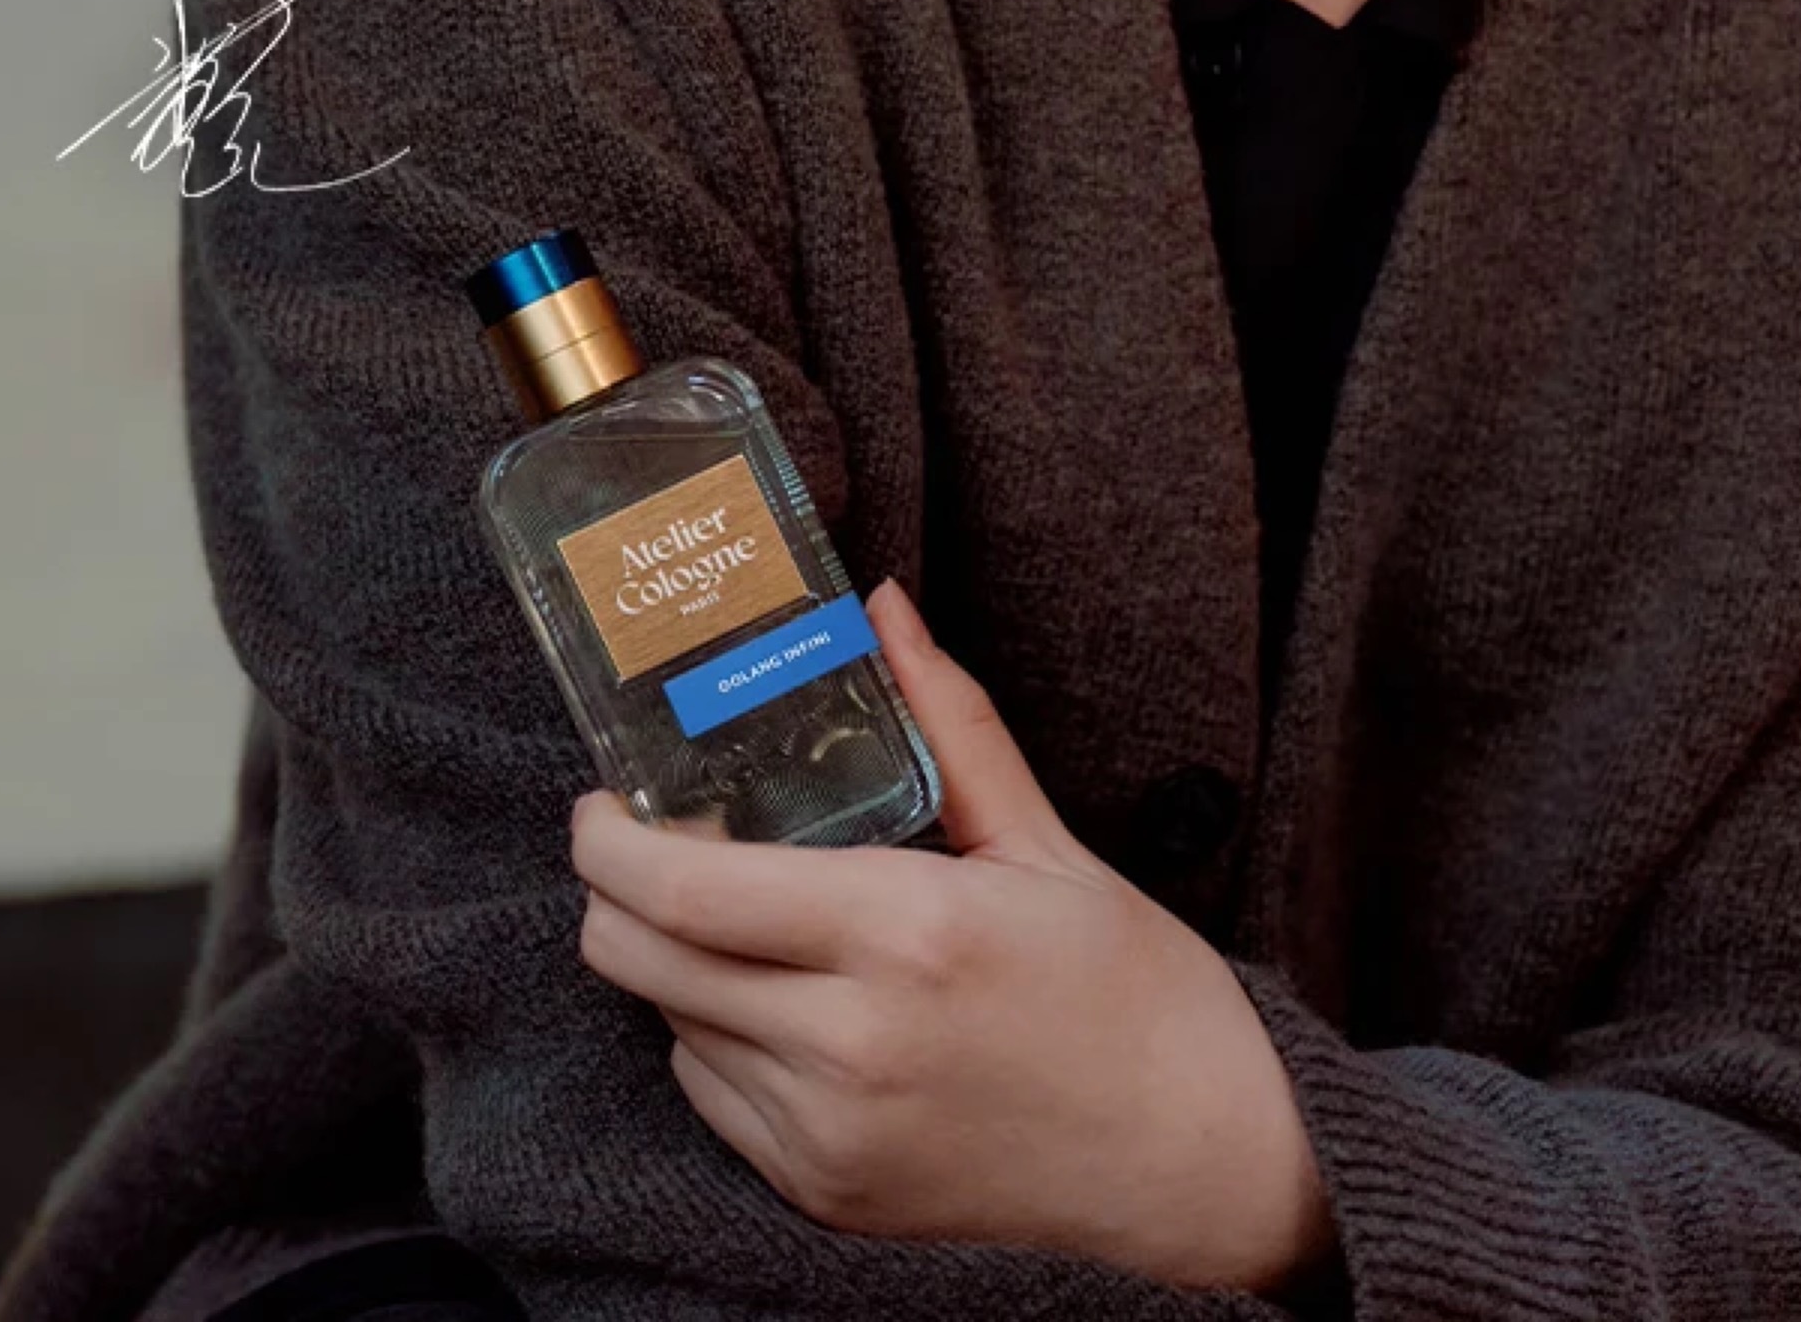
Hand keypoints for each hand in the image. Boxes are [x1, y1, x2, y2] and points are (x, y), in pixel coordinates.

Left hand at [569, 575, 1338, 1296]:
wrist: (1200, 1165)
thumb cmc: (1134, 992)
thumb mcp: (1044, 841)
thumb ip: (948, 720)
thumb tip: (882, 604)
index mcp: (905, 935)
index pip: (688, 894)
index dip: (611, 841)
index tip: (601, 800)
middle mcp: (849, 1046)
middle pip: (643, 964)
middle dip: (614, 895)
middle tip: (645, 841)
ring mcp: (830, 1137)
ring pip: (672, 1031)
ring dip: (678, 967)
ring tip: (748, 917)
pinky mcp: (826, 1197)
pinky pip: (717, 1102)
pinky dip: (722, 1040)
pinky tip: (790, 1001)